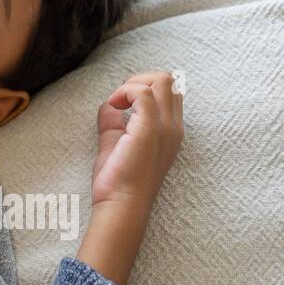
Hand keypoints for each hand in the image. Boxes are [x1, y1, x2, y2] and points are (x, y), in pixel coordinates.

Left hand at [91, 71, 184, 208]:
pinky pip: (142, 92)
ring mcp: (165, 127)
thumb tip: (110, 104)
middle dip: (139, 81)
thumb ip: (114, 122)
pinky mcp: (150, 128)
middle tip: (119, 101)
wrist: (121, 204)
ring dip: (133, 84)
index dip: (144, 89)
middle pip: (169, 81)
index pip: (170, 94)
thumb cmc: (119, 180)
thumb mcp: (116, 143)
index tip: (122, 104)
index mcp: (170, 132)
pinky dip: (124, 91)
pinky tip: (113, 106)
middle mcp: (173, 127)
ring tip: (117, 103)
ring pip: (161, 80)